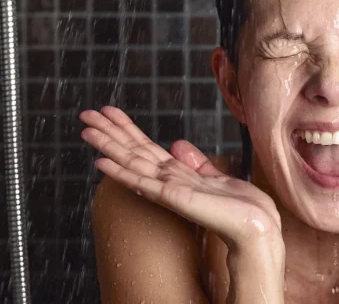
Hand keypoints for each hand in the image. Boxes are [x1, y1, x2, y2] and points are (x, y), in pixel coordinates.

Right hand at [79, 106, 282, 249]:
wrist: (254, 226)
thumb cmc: (239, 207)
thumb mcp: (216, 176)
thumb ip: (195, 163)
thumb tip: (177, 145)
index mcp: (177, 174)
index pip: (145, 147)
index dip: (126, 128)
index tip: (109, 112)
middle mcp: (167, 181)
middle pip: (132, 151)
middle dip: (109, 132)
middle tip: (85, 115)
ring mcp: (167, 190)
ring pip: (131, 162)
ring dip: (108, 147)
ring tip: (86, 131)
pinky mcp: (172, 198)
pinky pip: (142, 183)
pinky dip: (121, 172)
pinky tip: (102, 163)